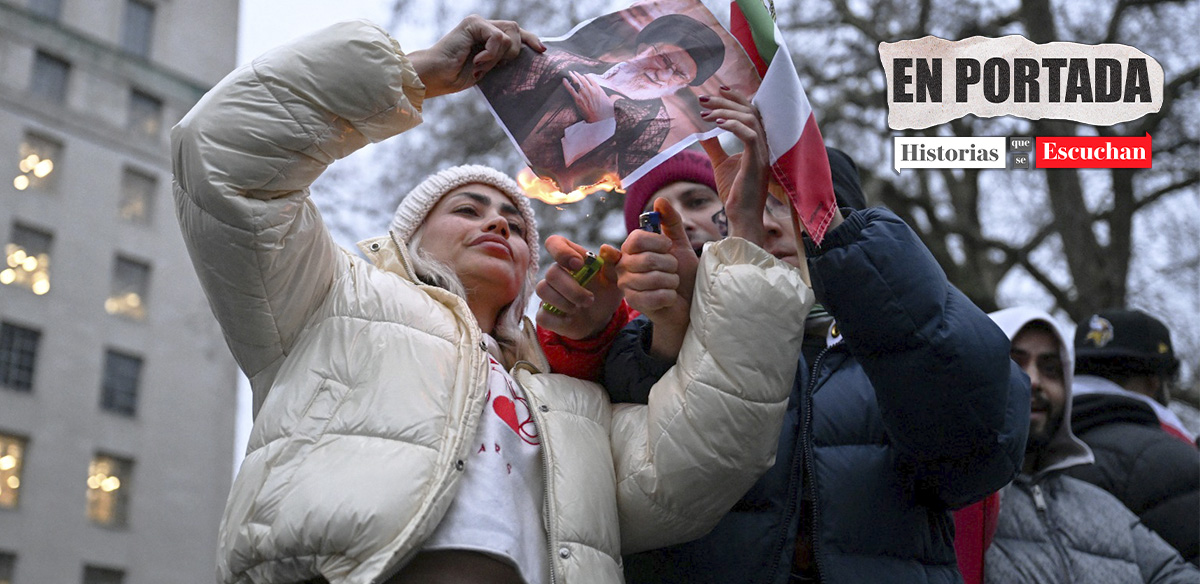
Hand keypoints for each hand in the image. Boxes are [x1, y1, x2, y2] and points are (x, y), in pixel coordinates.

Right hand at [409, 16, 544, 97]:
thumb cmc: (458, 76)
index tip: (542, 51)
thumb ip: (503, 58)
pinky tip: (477, 62)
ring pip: (508, 36)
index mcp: (488, 36)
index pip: (516, 33)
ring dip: (498, 57)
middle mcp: (484, 26)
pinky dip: (491, 54)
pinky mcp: (474, 23)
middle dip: (513, 52)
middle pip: (516, 30)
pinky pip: (497, 38)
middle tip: (495, 67)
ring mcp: (479, 23)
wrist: (437, 76)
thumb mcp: (489, 68)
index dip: (531, 40)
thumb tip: (527, 56)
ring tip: (480, 66)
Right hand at [535, 236, 622, 339]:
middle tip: (590, 300)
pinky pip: (543, 315)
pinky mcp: (545, 314)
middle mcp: (556, 273)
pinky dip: (560, 320)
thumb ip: (613, 262)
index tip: (579, 265)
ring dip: (566, 303)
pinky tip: (571, 319)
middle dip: (573, 289)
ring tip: (580, 308)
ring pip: (543, 291)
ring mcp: (548, 293)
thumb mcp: (615, 277)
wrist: (603, 318)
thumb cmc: (606, 292)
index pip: (554, 243)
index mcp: (571, 257)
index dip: (562, 252)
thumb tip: (605, 249)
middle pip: (551, 273)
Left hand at [564, 72, 615, 122]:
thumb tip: (617, 96)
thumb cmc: (606, 113)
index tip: (584, 75)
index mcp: (598, 89)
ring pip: (577, 82)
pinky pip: (571, 90)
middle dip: (578, 75)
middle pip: (583, 79)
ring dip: (572, 76)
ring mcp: (584, 94)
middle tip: (574, 72)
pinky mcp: (578, 100)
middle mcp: (591, 90)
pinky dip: (566, 84)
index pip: (591, 79)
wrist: (599, 120)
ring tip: (569, 73)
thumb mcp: (612, 103)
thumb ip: (614, 98)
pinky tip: (564, 80)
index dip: (587, 76)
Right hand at [616, 198, 698, 359]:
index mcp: (631, 249)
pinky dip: (670, 296)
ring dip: (672, 281)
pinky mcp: (633, 303)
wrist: (687, 303)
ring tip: (671, 284)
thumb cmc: (682, 274)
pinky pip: (657, 296)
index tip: (668, 247)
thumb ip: (671, 222)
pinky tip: (670, 298)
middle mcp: (623, 265)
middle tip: (673, 270)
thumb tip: (660, 200)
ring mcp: (626, 285)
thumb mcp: (680, 245)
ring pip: (654, 278)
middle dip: (670, 265)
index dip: (658, 242)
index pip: (636, 238)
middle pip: (647, 259)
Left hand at [699, 88, 770, 246]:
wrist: (742, 216)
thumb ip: (714, 145)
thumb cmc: (734, 193)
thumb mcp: (720, 164)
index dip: (736, 98)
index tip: (717, 89)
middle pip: (750, 111)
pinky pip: (750, 135)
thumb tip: (701, 131)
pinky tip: (715, 123)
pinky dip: (733, 126)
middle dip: (726, 100)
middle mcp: (763, 144)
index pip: (750, 112)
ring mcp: (762, 153)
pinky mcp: (757, 162)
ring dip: (726, 111)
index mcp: (757, 143)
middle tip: (703, 97)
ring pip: (750, 119)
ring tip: (704, 111)